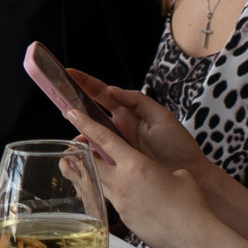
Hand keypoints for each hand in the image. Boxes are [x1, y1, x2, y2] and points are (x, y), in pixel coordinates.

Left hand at [61, 96, 215, 247]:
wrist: (193, 238)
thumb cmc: (191, 205)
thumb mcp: (178, 175)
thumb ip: (159, 169)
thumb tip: (157, 174)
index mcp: (136, 165)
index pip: (103, 139)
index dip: (85, 124)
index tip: (72, 113)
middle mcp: (122, 183)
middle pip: (89, 162)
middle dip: (79, 152)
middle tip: (74, 145)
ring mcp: (120, 203)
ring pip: (95, 183)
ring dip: (88, 173)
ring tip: (81, 167)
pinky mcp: (123, 220)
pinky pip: (108, 201)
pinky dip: (105, 192)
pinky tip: (110, 192)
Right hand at [66, 67, 211, 176]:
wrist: (191, 175)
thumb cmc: (178, 145)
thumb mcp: (161, 117)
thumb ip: (137, 101)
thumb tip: (111, 90)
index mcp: (128, 111)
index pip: (101, 93)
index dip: (84, 83)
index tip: (67, 72)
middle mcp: (119, 126)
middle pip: (90, 111)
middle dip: (72, 102)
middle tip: (56, 96)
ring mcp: (117, 144)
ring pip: (90, 133)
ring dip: (77, 129)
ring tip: (66, 125)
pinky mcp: (117, 162)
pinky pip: (96, 155)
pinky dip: (85, 152)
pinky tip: (78, 151)